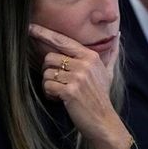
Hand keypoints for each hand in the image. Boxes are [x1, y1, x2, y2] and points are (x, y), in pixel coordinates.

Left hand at [29, 23, 130, 148]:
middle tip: (58, 82)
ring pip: (47, 73)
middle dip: (49, 71)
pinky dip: (50, 94)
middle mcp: (84, 64)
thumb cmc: (101, 97)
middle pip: (50, 58)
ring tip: (60, 92)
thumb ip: (111, 53)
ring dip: (49, 84)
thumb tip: (118, 34)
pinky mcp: (70, 91)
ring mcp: (78, 77)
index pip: (62, 40)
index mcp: (90, 56)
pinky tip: (60, 99)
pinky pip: (48, 86)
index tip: (30, 27)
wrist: (103, 121)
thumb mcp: (108, 72)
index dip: (44, 33)